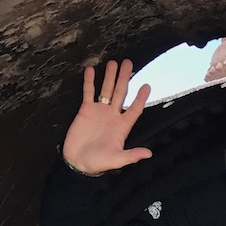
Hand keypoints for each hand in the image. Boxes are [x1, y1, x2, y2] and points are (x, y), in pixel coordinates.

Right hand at [62, 59, 152, 174]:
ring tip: (113, 63)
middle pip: (121, 93)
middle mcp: (112, 116)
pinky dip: (90, 82)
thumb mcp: (117, 159)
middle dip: (124, 78)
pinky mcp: (85, 110)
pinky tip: (92, 70)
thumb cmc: (97, 162)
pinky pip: (88, 92)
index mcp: (122, 126)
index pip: (134, 109)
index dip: (140, 98)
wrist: (77, 161)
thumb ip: (132, 155)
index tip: (147, 85)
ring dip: (110, 76)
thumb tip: (148, 154)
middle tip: (128, 64)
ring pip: (106, 89)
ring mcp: (99, 111)